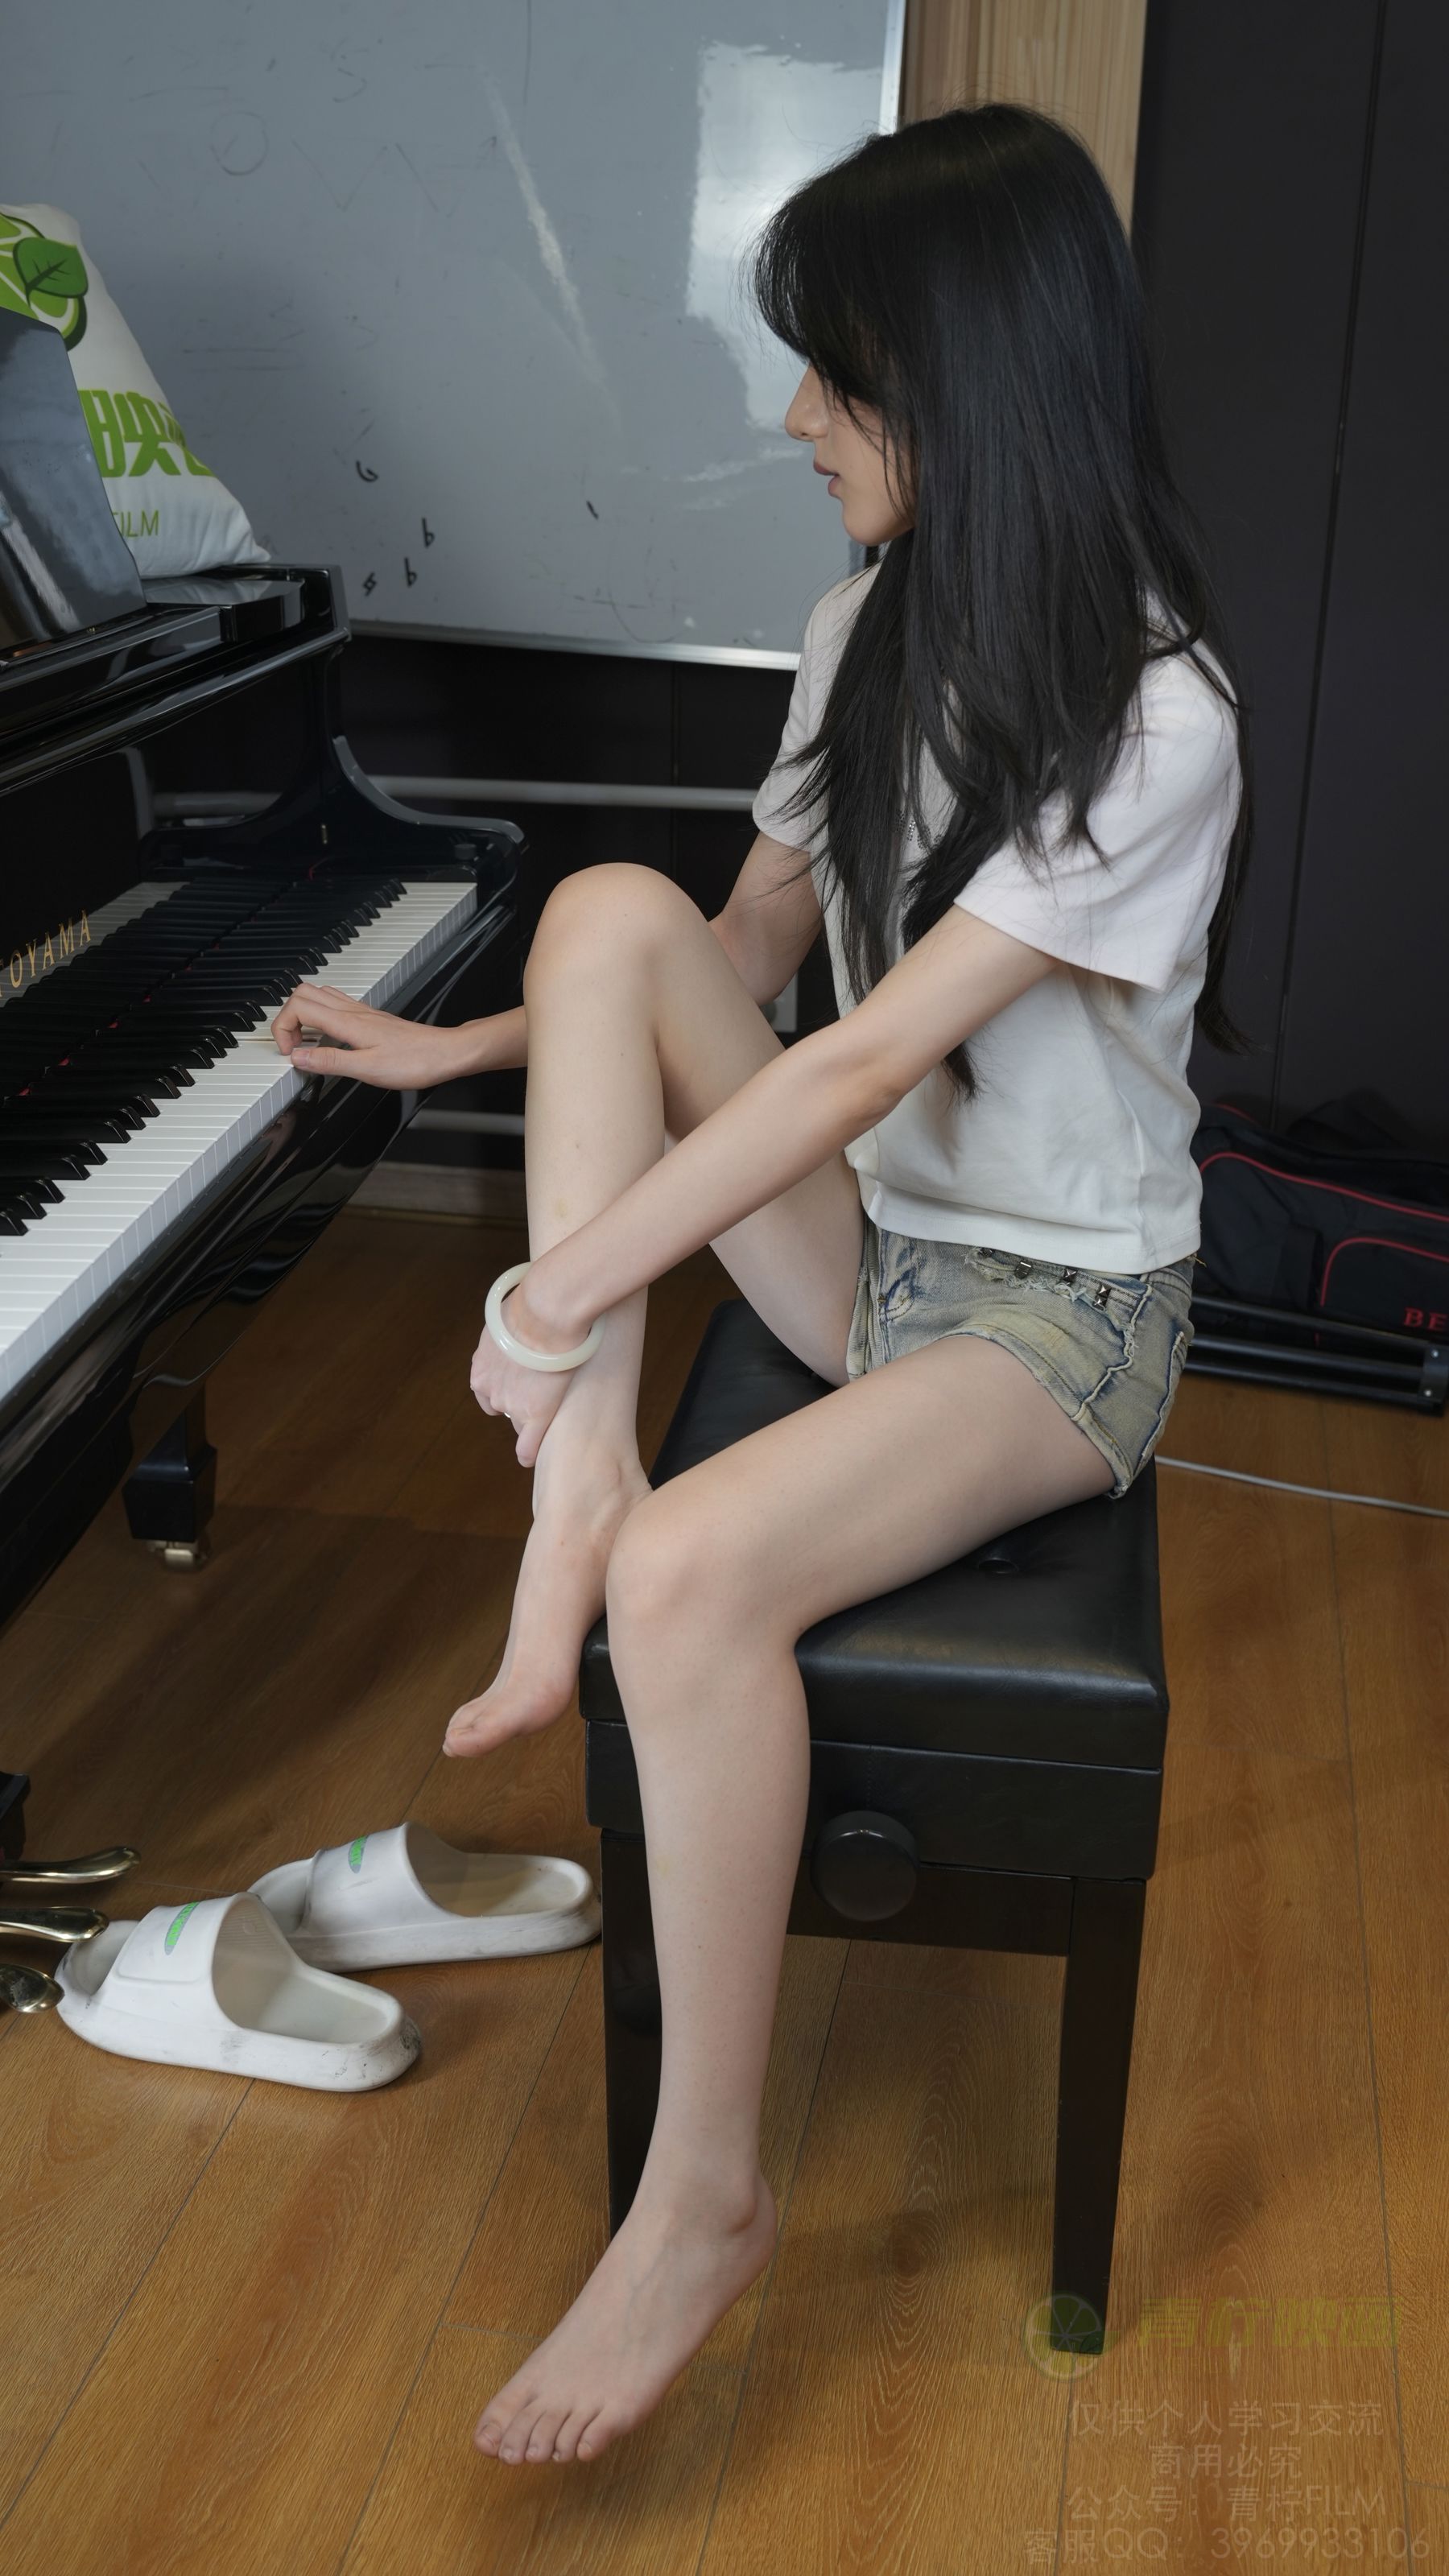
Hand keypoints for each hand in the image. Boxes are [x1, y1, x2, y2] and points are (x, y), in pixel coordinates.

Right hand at [270, 985, 471, 1087]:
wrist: (445, 1053)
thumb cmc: (415, 1061)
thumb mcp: (367, 1069)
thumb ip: (329, 1061)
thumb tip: (298, 1056)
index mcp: (347, 1022)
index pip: (298, 1007)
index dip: (283, 1028)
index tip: (288, 1052)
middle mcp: (352, 1011)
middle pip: (303, 993)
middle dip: (287, 1017)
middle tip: (292, 1046)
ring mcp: (361, 1012)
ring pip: (319, 995)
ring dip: (303, 1014)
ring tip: (305, 1041)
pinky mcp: (370, 1018)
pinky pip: (336, 1005)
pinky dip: (321, 1016)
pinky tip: (328, 1037)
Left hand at [469, 1284, 577, 1467]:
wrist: (547, 1310)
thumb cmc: (533, 1305)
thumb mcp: (507, 1316)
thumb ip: (508, 1330)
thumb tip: (517, 1322)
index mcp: (481, 1367)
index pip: (491, 1391)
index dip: (510, 1389)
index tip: (525, 1385)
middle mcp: (489, 1389)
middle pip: (503, 1407)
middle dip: (519, 1402)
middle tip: (542, 1390)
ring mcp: (510, 1403)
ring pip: (518, 1421)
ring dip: (532, 1415)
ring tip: (555, 1405)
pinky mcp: (534, 1413)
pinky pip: (527, 1445)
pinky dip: (528, 1451)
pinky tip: (533, 1457)